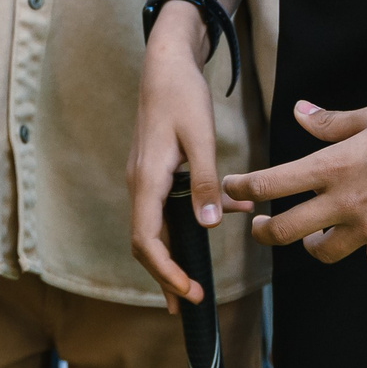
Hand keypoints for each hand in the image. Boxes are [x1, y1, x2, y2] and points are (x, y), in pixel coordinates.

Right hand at [130, 1, 251, 308]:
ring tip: (194, 283)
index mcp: (146, 180)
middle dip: (165, 275)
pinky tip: (226, 214)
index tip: (188, 293)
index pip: (146, 240)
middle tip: (188, 305)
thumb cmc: (181, 94)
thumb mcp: (200, 138)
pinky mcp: (157, 170)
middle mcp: (140, 183)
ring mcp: (146, 178)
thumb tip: (207, 226)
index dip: (165, 272)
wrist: (165, 63)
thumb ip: (206, 182)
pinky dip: (191, 218)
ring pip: (157, 227)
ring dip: (176, 254)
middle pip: (147, 242)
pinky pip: (169, 205)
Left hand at [222, 98, 366, 271]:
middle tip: (261, 227)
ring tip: (315, 238)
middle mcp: (345, 201)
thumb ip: (329, 122)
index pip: (272, 183)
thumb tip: (299, 111)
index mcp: (333, 166)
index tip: (231, 190)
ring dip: (315, 245)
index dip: (244, 189)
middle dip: (265, 231)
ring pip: (324, 252)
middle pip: (286, 231)